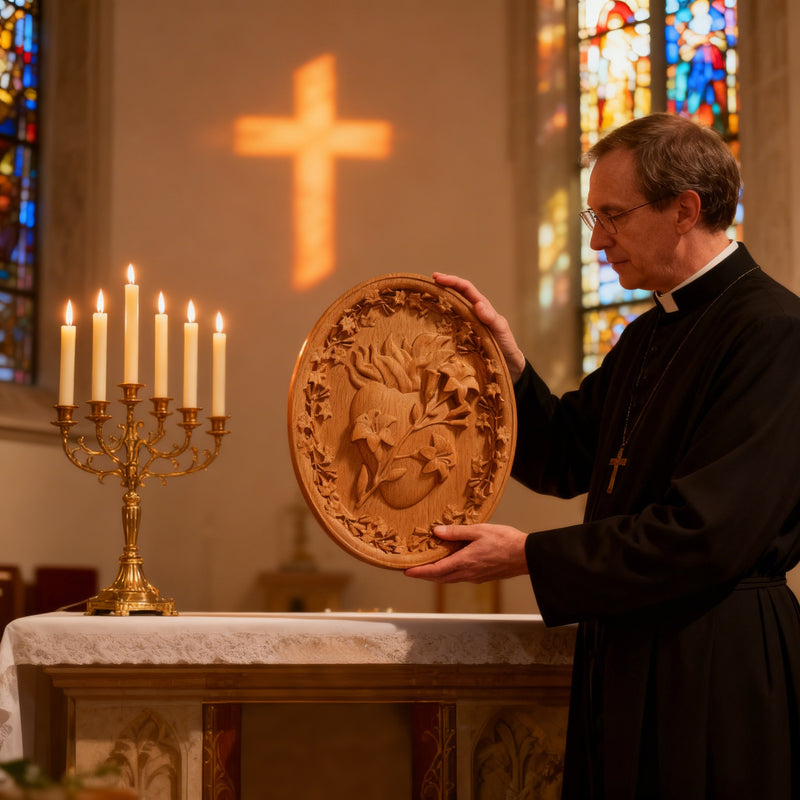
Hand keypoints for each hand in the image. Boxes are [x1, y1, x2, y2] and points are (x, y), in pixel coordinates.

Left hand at [404, 524, 529, 582]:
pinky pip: (460, 577)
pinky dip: (449, 573)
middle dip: (425, 576)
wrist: (527, 555)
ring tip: (427, 568)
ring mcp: (476, 577)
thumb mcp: (479, 530)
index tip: (406, 572)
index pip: (435, 571)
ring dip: (437, 575)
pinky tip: (450, 565)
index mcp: (464, 562)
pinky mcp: (483, 577)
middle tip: (412, 571)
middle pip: (440, 578)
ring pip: (450, 579)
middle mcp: (468, 574)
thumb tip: (437, 532)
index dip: (419, 572)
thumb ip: (456, 532)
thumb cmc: (505, 541)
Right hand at [432, 272, 525, 381]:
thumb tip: (478, 304)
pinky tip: (429, 319)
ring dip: (440, 300)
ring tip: (425, 295)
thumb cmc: (507, 347)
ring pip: (452, 308)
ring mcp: (466, 325)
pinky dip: (439, 319)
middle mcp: (472, 313)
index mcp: (482, 308)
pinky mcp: (462, 338)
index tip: (437, 278)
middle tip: (428, 282)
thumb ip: (491, 318)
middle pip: (457, 294)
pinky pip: (449, 325)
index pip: (466, 289)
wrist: (509, 366)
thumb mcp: (501, 331)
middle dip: (443, 285)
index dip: (452, 281)